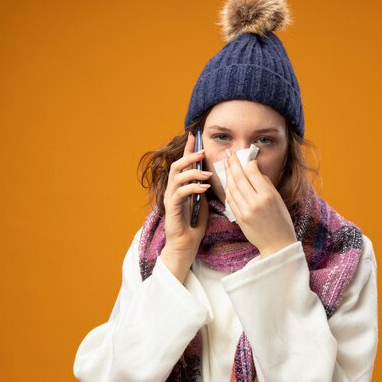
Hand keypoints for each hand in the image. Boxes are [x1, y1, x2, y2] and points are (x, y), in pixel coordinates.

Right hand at [161, 132, 211, 280]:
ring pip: (177, 176)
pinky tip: (204, 187)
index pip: (184, 164)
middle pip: (177, 165)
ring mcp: (171, 198)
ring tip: (207, 173)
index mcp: (181, 187)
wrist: (185, 246)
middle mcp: (173, 190)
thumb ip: (203, 191)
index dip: (188, 149)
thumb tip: (211, 178)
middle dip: (189, 156)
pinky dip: (193, 187)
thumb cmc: (193, 227)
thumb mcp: (203, 204)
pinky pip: (180, 192)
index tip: (195, 135)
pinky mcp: (172, 208)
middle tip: (203, 152)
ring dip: (193, 172)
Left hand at [224, 152, 296, 258]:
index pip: (253, 172)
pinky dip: (228, 188)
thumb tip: (254, 170)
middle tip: (229, 153)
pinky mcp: (239, 218)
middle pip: (239, 178)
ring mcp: (245, 211)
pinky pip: (230, 199)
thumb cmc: (281, 221)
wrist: (277, 245)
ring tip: (225, 163)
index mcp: (267, 196)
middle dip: (233, 163)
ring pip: (232, 188)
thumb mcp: (278, 199)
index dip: (248, 162)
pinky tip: (227, 181)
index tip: (245, 156)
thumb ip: (266, 184)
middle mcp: (255, 202)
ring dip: (228, 174)